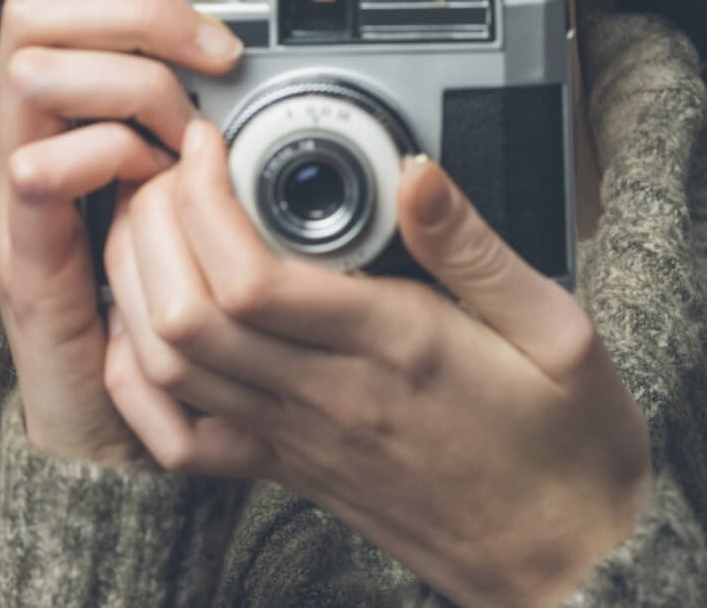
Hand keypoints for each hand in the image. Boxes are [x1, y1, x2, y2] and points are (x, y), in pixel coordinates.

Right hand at [0, 0, 244, 464]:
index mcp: (67, 93)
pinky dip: (107, 159)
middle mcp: (23, 126)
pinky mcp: (19, 250)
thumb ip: (210, 102)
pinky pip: (36, 168)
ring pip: (29, 65)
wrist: (113, 425)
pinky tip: (155, 183)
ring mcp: (10, 183)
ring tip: (187, 131)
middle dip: (135, 6)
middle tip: (212, 53)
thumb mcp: (196, 172)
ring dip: (127, 82)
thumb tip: (268, 32)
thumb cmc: (165, 293)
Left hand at [102, 119, 652, 606]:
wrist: (567, 562)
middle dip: (154, 226)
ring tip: (154, 219)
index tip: (212, 144)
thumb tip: (417, 170)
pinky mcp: (284, 467)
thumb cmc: (569, 447)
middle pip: (185, 316)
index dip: (205, 200)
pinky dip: (142, 377)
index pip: (252, 280)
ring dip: (137, 283)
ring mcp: (295, 439)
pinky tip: (146, 323)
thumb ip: (476, 247)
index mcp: (393, 348)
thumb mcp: (558, 330)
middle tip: (171, 167)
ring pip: (170, 366)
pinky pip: (180, 436)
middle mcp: (327, 397)